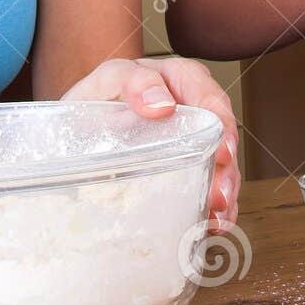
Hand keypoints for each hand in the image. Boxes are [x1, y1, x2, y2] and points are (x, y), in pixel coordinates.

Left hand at [63, 56, 239, 231]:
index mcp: (178, 81)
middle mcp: (193, 110)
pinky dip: (214, 208)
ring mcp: (193, 142)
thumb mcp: (108, 80)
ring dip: (224, 191)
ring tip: (216, 212)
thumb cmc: (95, 100)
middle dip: (226, 167)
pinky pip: (210, 188)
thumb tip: (161, 104)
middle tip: (219, 192)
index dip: (221, 124)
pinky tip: (212, 223)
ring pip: (222, 165)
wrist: (79, 130)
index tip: (220, 151)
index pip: (209, 96)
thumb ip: (131, 80)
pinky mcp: (187, 170)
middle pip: (222, 136)